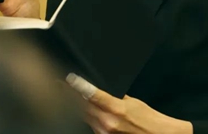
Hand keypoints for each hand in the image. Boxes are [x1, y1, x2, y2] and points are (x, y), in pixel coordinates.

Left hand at [66, 74, 192, 133]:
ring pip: (84, 116)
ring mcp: (105, 132)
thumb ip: (115, 97)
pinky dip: (86, 116)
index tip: (68, 79)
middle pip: (82, 106)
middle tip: (58, 85)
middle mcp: (108, 122)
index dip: (78, 86)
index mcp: (116, 109)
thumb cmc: (149, 118)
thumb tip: (101, 90)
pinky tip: (82, 110)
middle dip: (70, 95)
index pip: (92, 95)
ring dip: (75, 106)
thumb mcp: (132, 101)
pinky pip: (90, 125)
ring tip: (65, 94)